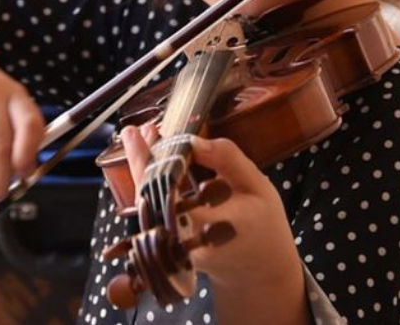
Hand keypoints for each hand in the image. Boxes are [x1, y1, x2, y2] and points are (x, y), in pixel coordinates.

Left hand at [121, 127, 305, 323]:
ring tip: (140, 137)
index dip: (158, 157)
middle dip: (142, 160)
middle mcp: (187, 239)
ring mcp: (174, 247)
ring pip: (147, 203)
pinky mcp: (168, 247)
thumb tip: (193, 140)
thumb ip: (227, 160)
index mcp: (212, 223)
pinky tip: (152, 161)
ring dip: (142, 169)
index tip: (152, 131)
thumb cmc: (264, 224)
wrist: (261, 268)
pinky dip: (150, 184)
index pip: (172, 186)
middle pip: (151, 195)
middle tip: (136, 131)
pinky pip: (153, 211)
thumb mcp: (257, 186)